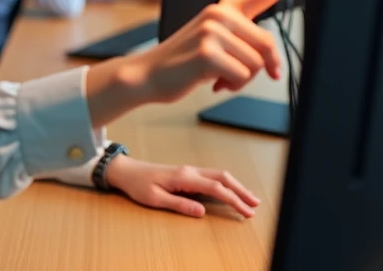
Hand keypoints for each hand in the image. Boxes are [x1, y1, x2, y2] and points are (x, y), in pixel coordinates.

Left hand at [104, 156, 259, 218]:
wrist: (127, 171)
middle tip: (255, 205)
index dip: (233, 200)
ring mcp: (189, 171)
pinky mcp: (187, 174)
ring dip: (235, 186)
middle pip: (223, 177)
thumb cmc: (138, 185)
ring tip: (249, 199)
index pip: (215, 188)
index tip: (246, 211)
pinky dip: (225, 184)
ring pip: (219, 175)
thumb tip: (202, 212)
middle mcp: (190, 171)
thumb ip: (179, 205)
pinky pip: (211, 177)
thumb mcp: (155, 199)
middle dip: (241, 190)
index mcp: (184, 177)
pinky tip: (230, 192)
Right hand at [139, 0, 318, 102]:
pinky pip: (243, 76)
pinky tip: (211, 80)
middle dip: (258, 67)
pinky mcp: (208, 51)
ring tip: (216, 74)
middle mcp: (220, 14)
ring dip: (240, 79)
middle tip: (233, 75)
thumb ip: (245, 44)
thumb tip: (273, 66)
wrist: (148, 73)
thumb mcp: (216, 44)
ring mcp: (213, 30)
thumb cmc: (184, 61)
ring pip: (257, 64)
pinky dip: (231, 85)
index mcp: (225, 9)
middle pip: (268, 45)